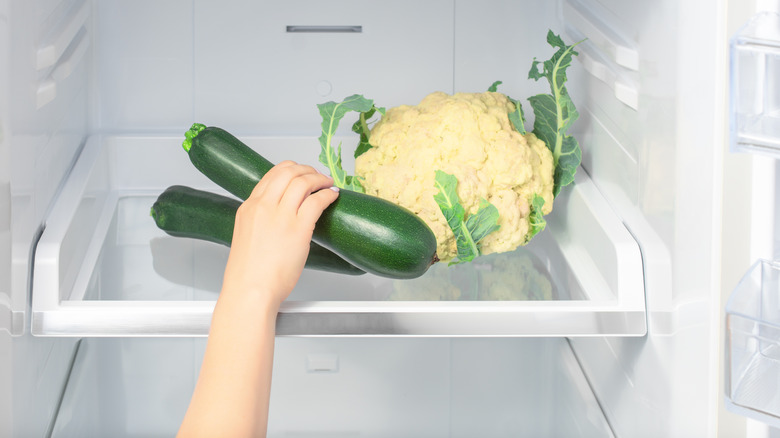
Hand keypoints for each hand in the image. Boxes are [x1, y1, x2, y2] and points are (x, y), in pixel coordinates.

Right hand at [220, 161, 338, 308]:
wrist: (250, 290)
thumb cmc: (249, 273)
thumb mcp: (247, 237)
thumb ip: (260, 223)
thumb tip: (278, 221)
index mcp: (249, 207)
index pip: (271, 175)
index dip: (291, 169)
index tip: (300, 173)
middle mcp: (263, 207)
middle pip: (288, 172)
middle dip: (307, 170)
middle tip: (317, 175)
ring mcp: (281, 216)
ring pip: (303, 182)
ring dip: (320, 179)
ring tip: (328, 184)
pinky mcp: (298, 229)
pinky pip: (317, 201)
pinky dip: (327, 195)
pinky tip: (332, 197)